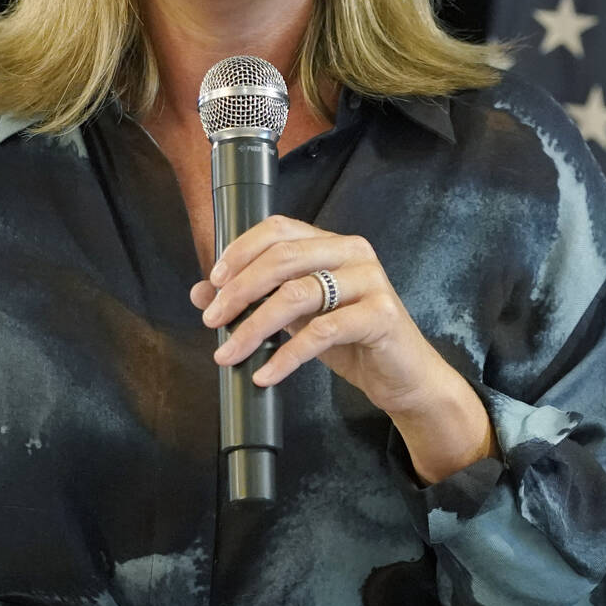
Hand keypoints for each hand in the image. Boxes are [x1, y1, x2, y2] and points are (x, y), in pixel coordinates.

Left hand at [190, 215, 494, 482]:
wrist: (403, 376)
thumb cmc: (351, 341)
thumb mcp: (298, 317)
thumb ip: (257, 299)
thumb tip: (201, 293)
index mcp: (332, 244)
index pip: (279, 229)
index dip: (241, 251)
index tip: (213, 282)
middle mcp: (352, 252)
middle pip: (282, 259)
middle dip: (239, 290)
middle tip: (212, 320)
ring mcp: (370, 280)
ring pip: (297, 295)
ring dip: (253, 326)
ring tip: (228, 352)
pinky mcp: (380, 314)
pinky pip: (321, 332)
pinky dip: (286, 356)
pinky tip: (265, 374)